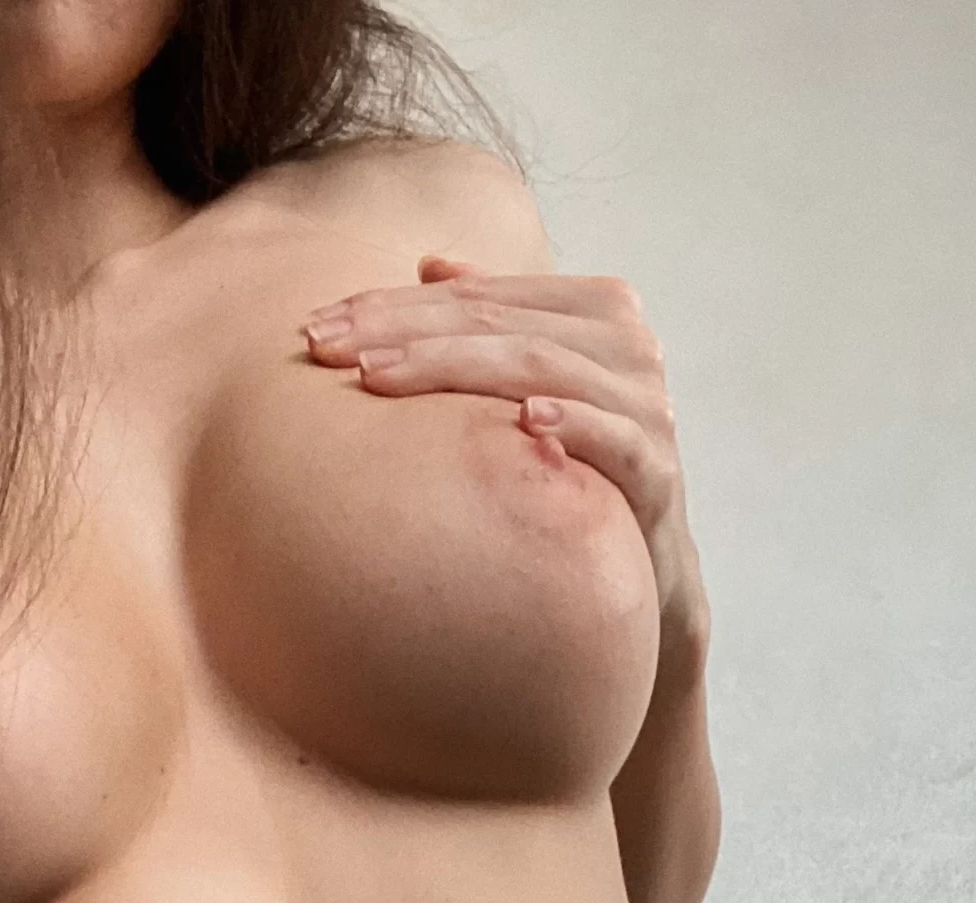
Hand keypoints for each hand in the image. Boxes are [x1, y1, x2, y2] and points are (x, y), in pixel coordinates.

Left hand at [302, 253, 709, 660]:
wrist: (644, 565)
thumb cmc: (574, 468)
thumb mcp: (530, 388)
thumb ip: (493, 324)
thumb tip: (430, 264)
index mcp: (593, 309)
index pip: (478, 296)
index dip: (394, 305)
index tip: (317, 326)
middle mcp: (627, 343)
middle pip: (500, 324)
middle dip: (405, 334)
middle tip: (328, 350)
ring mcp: (646, 403)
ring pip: (540, 367)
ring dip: (455, 370)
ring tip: (378, 379)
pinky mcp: (658, 467)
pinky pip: (612, 437)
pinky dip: (570, 424)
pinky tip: (523, 421)